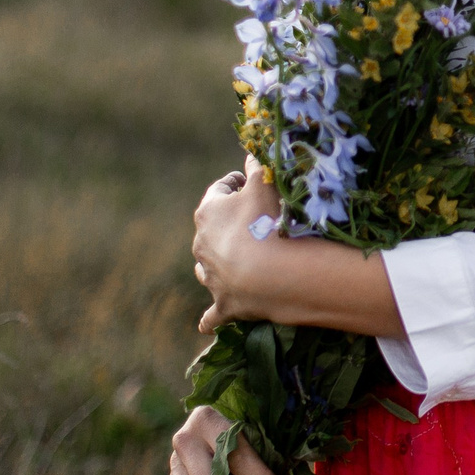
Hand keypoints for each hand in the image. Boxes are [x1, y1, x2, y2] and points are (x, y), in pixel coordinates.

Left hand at [185, 160, 404, 337]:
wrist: (272, 273)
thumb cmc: (267, 221)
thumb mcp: (265, 183)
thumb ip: (259, 165)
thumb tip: (253, 151)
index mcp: (208, 212)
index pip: (220, 189)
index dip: (237, 183)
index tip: (252, 182)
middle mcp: (201, 244)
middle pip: (211, 228)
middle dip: (229, 223)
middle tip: (257, 220)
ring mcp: (211, 276)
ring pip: (206, 267)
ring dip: (216, 262)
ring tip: (238, 261)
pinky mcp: (223, 304)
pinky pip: (212, 313)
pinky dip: (210, 315)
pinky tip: (205, 322)